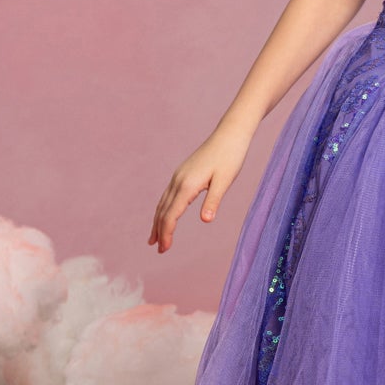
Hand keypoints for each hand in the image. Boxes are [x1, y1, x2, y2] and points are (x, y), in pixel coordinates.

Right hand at [148, 128, 251, 253]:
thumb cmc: (230, 157)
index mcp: (187, 185)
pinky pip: (168, 195)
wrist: (229, 135)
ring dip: (158, 221)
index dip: (167, 233)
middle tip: (158, 250)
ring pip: (163, 203)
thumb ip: (214, 200)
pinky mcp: (183, 173)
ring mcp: (179, 176)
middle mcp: (178, 180)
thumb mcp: (225, 181)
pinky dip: (163, 209)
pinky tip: (165, 214)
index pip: (171, 214)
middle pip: (163, 210)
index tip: (164, 249)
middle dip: (159, 231)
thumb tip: (206, 220)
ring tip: (154, 237)